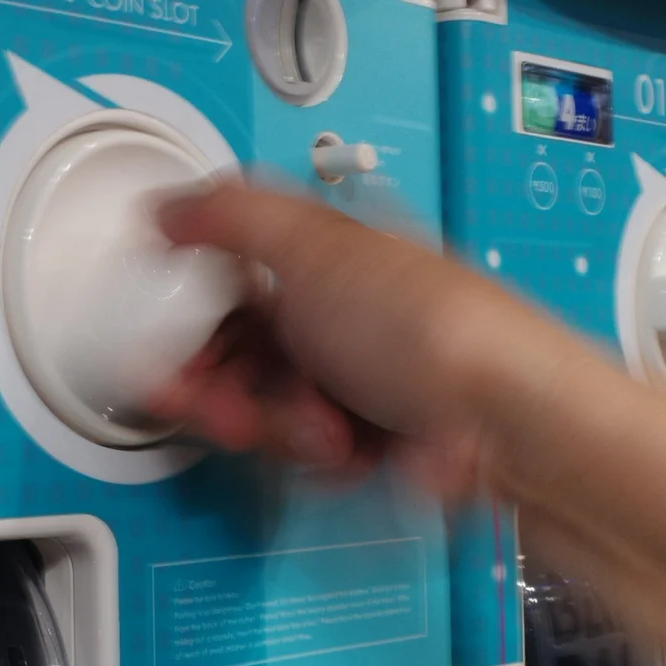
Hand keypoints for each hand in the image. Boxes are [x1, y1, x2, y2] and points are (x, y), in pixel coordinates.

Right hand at [148, 177, 521, 490]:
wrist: (504, 421)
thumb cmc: (433, 327)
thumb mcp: (314, 245)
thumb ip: (228, 217)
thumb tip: (166, 207)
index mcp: (324, 258)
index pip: (226, 278)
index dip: (187, 314)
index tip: (160, 344)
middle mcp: (337, 317)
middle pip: (237, 355)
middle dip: (222, 387)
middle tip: (224, 406)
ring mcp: (353, 382)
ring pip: (266, 412)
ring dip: (278, 426)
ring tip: (317, 425)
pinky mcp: (370, 441)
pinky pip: (306, 457)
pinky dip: (319, 457)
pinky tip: (348, 446)